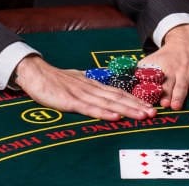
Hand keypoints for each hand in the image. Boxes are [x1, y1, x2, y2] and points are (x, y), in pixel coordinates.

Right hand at [13, 55, 155, 120]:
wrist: (35, 71)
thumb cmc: (54, 79)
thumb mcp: (76, 82)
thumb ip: (89, 88)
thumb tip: (102, 94)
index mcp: (93, 84)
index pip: (119, 92)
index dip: (135, 99)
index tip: (150, 106)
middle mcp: (91, 88)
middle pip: (119, 97)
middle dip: (137, 105)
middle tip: (154, 112)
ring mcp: (81, 94)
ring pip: (109, 102)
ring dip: (127, 109)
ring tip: (142, 115)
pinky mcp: (70, 101)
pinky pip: (89, 108)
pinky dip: (103, 112)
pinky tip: (115, 116)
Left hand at [141, 24, 188, 109]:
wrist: (185, 38)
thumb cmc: (167, 54)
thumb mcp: (153, 59)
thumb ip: (143, 72)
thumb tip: (132, 84)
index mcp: (169, 70)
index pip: (166, 84)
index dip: (164, 94)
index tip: (162, 103)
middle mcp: (183, 72)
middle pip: (180, 86)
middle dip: (178, 96)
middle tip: (176, 106)